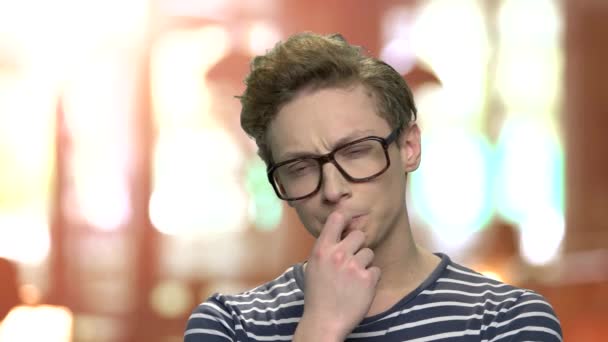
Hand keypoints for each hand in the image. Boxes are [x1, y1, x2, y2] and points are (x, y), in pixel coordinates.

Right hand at [294, 212, 380, 340]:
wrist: (324, 321)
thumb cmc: (317, 295)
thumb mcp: (313, 267)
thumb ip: (325, 249)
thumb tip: (338, 234)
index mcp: (322, 249)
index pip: (337, 219)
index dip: (346, 220)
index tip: (349, 225)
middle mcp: (338, 254)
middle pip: (359, 235)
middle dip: (358, 245)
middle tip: (353, 259)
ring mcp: (354, 266)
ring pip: (369, 253)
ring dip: (365, 263)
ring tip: (354, 278)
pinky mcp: (368, 279)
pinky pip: (376, 270)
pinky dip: (371, 279)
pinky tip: (360, 288)